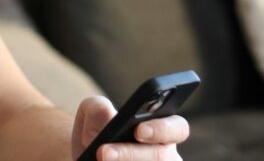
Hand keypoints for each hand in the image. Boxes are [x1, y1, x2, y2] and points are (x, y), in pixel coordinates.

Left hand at [71, 96, 189, 159]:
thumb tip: (108, 113)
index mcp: (159, 129)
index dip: (162, 129)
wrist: (86, 160)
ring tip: (100, 160)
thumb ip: (97, 108)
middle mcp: (165, 156)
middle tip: (104, 153)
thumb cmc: (93, 134)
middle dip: (131, 154)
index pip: (177, 128)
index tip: (139, 131)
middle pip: (163, 157)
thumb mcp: (90, 115)